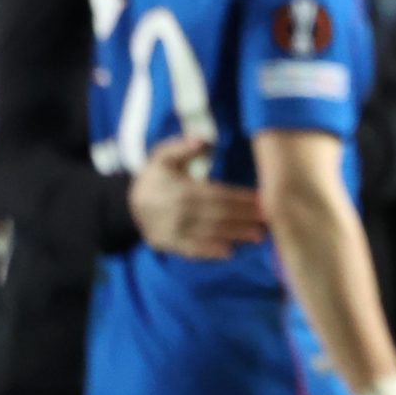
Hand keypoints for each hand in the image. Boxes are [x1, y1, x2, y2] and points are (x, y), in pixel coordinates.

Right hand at [129, 136, 266, 259]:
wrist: (127, 202)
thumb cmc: (154, 175)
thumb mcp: (162, 155)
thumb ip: (181, 146)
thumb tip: (201, 141)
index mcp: (179, 190)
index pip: (216, 195)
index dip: (240, 198)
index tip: (262, 200)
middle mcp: (176, 213)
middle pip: (217, 216)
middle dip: (244, 218)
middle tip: (268, 219)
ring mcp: (170, 231)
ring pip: (208, 234)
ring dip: (234, 235)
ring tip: (257, 236)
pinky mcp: (167, 244)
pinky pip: (190, 250)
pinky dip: (209, 252)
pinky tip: (228, 253)